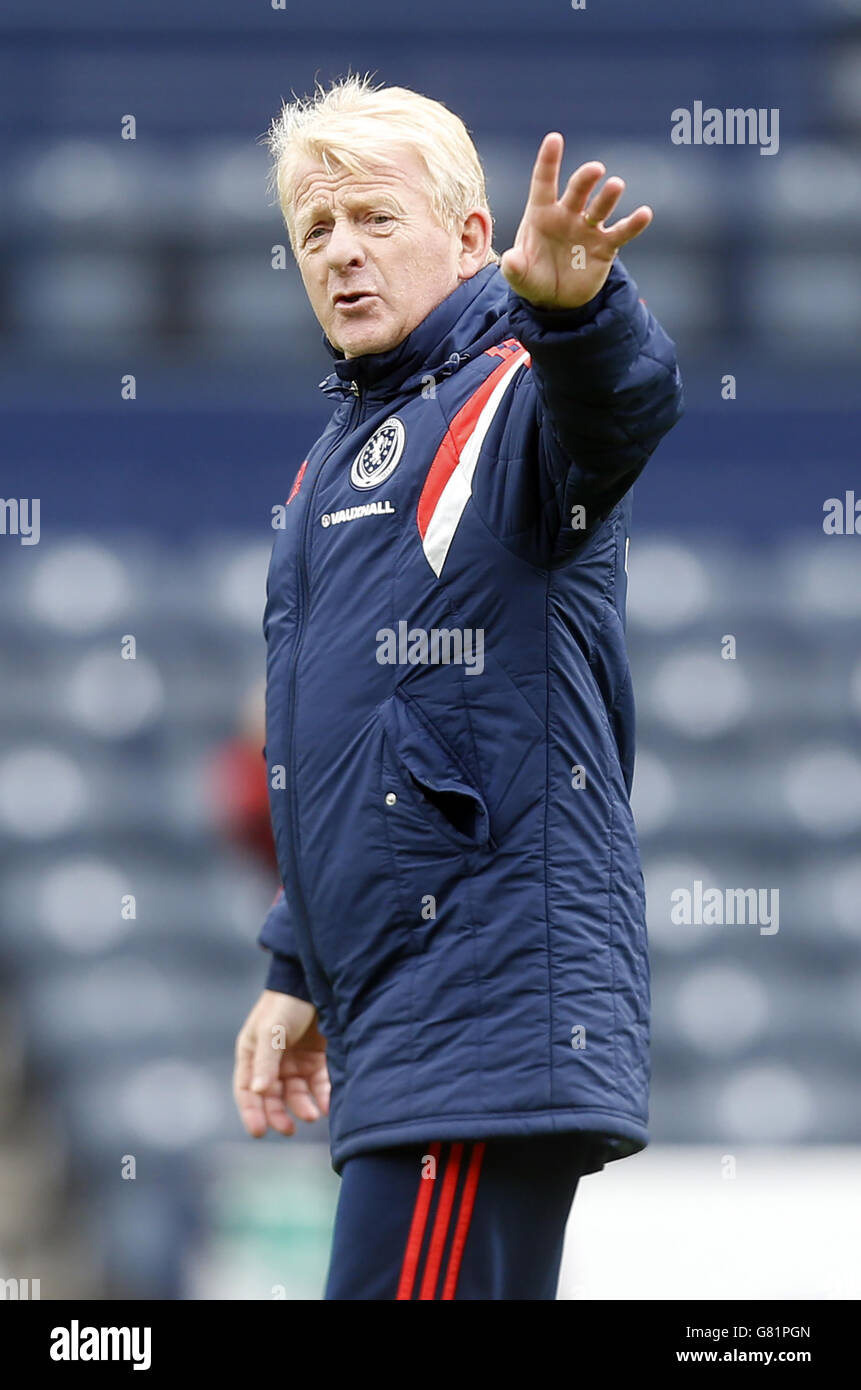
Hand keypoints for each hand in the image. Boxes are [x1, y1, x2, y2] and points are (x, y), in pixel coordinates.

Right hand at [233, 990, 329, 1137]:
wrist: (317, 980)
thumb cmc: (286, 1002)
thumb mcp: (272, 1030)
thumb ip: (266, 1061)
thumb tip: (259, 1091)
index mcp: (253, 1053)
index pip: (246, 1089)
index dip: (251, 1111)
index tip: (259, 1131)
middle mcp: (272, 1060)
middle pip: (272, 1096)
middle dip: (279, 1114)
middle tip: (289, 1129)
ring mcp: (295, 1060)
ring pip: (296, 1093)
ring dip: (303, 1106)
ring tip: (314, 1114)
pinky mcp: (316, 1058)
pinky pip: (318, 1084)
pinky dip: (321, 1095)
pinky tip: (327, 1104)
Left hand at [500, 132, 652, 309]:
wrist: (555, 299)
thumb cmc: (533, 277)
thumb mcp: (519, 276)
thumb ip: (514, 268)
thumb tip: (511, 260)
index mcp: (541, 213)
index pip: (544, 182)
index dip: (549, 161)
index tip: (554, 139)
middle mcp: (567, 215)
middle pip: (577, 190)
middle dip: (586, 178)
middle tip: (595, 170)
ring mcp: (588, 228)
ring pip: (600, 207)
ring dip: (608, 196)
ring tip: (616, 185)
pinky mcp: (605, 246)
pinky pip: (621, 232)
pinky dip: (633, 224)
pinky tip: (644, 214)